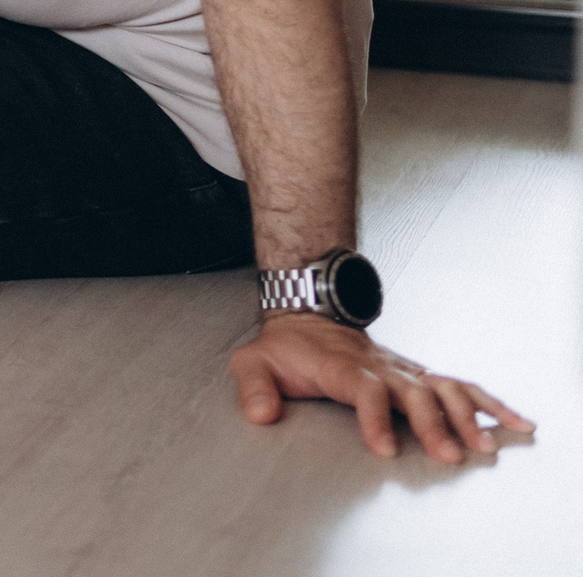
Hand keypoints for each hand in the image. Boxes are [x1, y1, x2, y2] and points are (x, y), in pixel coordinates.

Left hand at [230, 315, 531, 462]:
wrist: (309, 314)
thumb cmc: (285, 346)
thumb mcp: (252, 359)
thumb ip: (252, 386)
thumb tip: (260, 414)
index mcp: (340, 365)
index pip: (363, 389)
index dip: (375, 417)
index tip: (385, 446)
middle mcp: (379, 367)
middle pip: (413, 392)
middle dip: (432, 424)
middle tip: (448, 454)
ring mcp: (403, 370)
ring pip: (443, 388)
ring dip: (466, 416)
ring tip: (485, 444)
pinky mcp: (419, 375)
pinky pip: (460, 386)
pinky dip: (490, 403)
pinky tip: (515, 421)